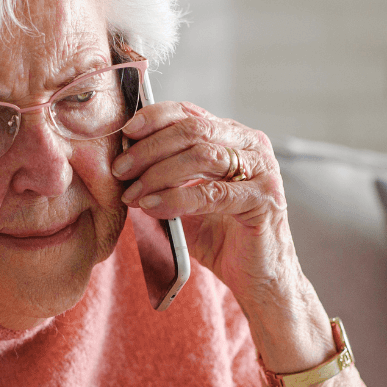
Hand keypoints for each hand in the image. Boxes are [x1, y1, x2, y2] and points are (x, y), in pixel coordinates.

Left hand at [111, 102, 294, 305]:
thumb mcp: (184, 198)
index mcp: (231, 137)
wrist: (255, 274)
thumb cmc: (219, 235)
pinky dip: (177, 198)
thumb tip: (124, 160)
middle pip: (193, 130)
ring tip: (133, 194)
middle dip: (150, 149)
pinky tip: (153, 207)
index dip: (155, 118)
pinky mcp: (265, 200)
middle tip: (121, 170)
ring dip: (159, 173)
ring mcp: (262, 170)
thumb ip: (164, 176)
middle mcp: (251, 146)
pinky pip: (213, 193)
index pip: (190, 112)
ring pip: (203, 156)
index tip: (126, 132)